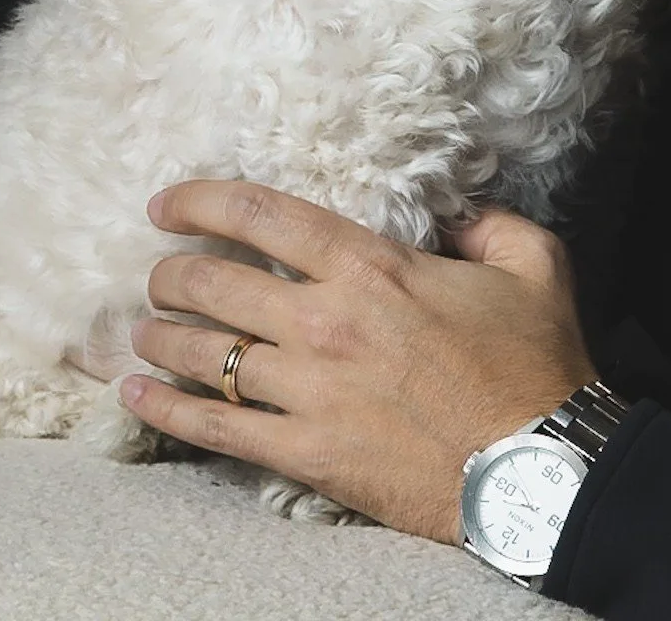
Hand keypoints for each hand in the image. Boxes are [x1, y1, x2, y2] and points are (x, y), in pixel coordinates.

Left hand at [117, 180, 599, 545]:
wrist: (535, 467)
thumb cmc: (536, 363)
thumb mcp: (534, 263)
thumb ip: (489, 221)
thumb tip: (457, 211)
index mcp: (374, 267)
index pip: (264, 217)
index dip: (203, 202)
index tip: (168, 204)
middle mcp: (328, 321)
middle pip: (216, 283)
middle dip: (172, 272)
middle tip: (157, 272)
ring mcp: (310, 390)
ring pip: (205, 353)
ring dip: (160, 336)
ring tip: (140, 330)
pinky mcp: (305, 453)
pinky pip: (215, 428)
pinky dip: (165, 410)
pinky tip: (134, 396)